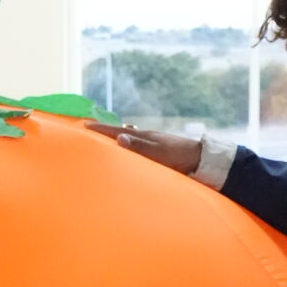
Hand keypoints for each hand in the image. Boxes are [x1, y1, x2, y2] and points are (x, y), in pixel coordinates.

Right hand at [85, 121, 202, 176]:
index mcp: (144, 136)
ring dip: (115, 137)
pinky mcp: (159, 151)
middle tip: (89, 128)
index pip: (116, 131)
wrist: (203, 160)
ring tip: (104, 138)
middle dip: (104, 131)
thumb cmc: (181, 157)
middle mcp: (146, 138)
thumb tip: (119, 138)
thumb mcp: (159, 153)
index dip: (100, 129)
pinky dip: (126, 145)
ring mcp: (153, 144)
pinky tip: (128, 148)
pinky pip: (136, 146)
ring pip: (128, 138)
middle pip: (120, 132)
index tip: (84, 125)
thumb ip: (140, 147)